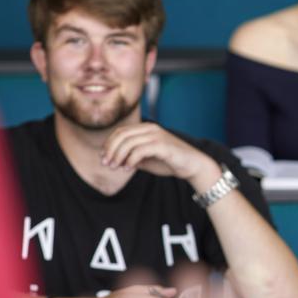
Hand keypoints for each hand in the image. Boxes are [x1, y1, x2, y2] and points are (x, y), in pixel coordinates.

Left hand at [101, 122, 218, 184]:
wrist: (193, 166)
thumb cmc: (170, 162)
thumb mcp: (147, 160)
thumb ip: (132, 157)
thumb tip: (114, 160)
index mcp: (146, 128)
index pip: (120, 132)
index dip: (109, 144)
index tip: (104, 158)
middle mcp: (151, 128)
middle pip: (121, 135)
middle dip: (111, 150)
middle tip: (107, 164)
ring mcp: (157, 135)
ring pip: (128, 142)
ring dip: (118, 156)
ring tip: (116, 168)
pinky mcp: (162, 145)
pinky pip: (140, 150)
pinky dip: (130, 160)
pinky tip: (128, 169)